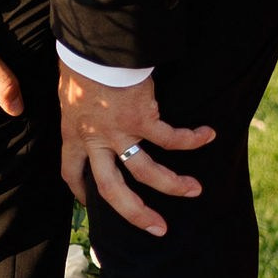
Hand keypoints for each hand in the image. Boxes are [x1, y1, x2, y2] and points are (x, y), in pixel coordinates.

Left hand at [59, 63, 211, 234]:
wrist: (93, 48)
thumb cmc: (80, 63)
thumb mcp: (69, 92)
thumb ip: (80, 110)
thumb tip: (88, 110)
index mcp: (73, 134)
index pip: (71, 172)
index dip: (81, 191)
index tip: (90, 204)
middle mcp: (95, 141)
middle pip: (113, 191)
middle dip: (136, 213)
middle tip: (157, 229)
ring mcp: (120, 133)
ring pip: (148, 172)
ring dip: (174, 185)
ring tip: (194, 190)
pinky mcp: (143, 119)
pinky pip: (171, 138)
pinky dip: (191, 138)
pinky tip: (208, 135)